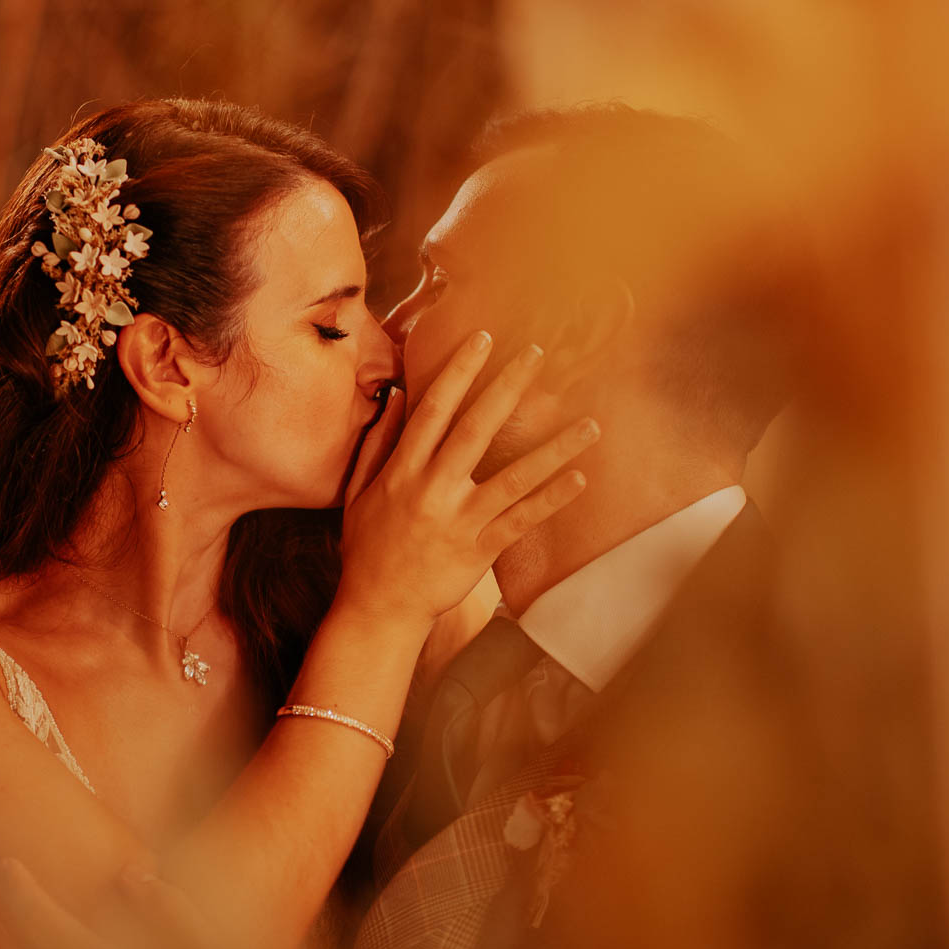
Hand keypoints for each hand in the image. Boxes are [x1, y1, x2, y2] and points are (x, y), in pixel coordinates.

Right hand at [340, 332, 596, 625]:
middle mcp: (432, 490)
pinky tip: (579, 478)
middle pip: (476, 429)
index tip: (484, 338)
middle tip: (538, 354)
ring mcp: (459, 521)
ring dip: (553, 449)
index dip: (459, 371)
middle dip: (507, 388)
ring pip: (512, 477)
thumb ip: (377, 443)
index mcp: (402, 471)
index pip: (434, 409)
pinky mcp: (479, 551)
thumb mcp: (358, 492)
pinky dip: (550, 500)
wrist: (378, 609)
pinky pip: (521, 521)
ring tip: (589, 424)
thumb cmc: (368, 548)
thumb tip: (396, 396)